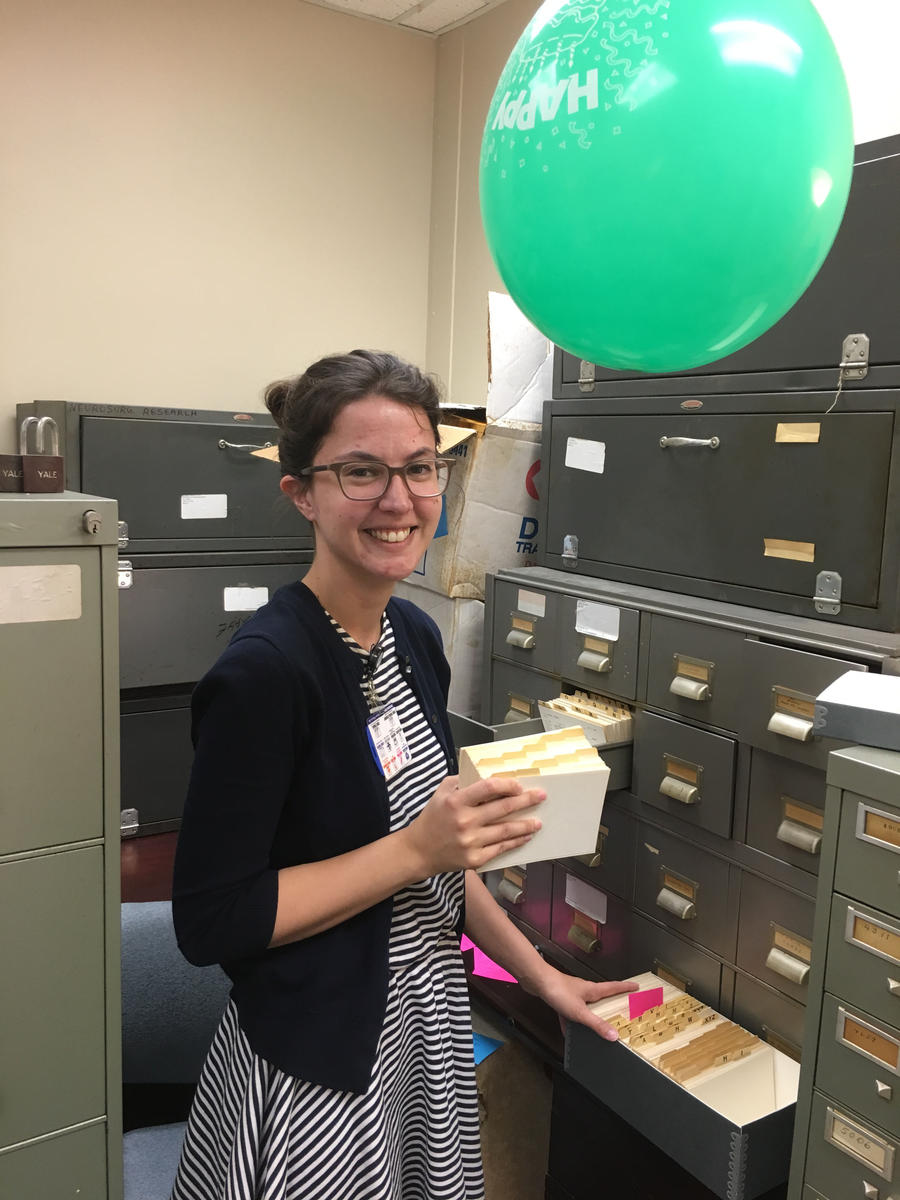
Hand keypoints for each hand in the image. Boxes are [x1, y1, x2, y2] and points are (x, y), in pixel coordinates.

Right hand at [403, 774, 545, 874]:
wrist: (418, 851)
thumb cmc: (431, 819)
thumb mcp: (441, 793)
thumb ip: (461, 781)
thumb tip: (485, 775)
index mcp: (456, 801)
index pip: (488, 788)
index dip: (507, 785)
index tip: (518, 785)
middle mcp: (464, 821)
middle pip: (503, 808)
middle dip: (526, 801)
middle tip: (540, 796)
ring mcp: (471, 842)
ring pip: (506, 830)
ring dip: (526, 825)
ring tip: (538, 821)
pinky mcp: (474, 858)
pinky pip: (501, 848)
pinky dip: (516, 842)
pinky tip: (525, 837)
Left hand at [526, 967, 639, 1041]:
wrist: (537, 981)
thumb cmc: (558, 991)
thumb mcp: (580, 1012)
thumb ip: (596, 1024)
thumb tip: (613, 1035)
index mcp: (593, 990)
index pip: (614, 987)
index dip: (626, 987)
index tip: (636, 986)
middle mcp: (584, 990)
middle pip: (602, 995)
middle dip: (611, 1001)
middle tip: (621, 1007)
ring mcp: (573, 993)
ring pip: (586, 1005)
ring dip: (591, 1014)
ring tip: (596, 1026)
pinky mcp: (562, 998)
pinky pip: (570, 1012)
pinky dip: (571, 1022)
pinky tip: (568, 1032)